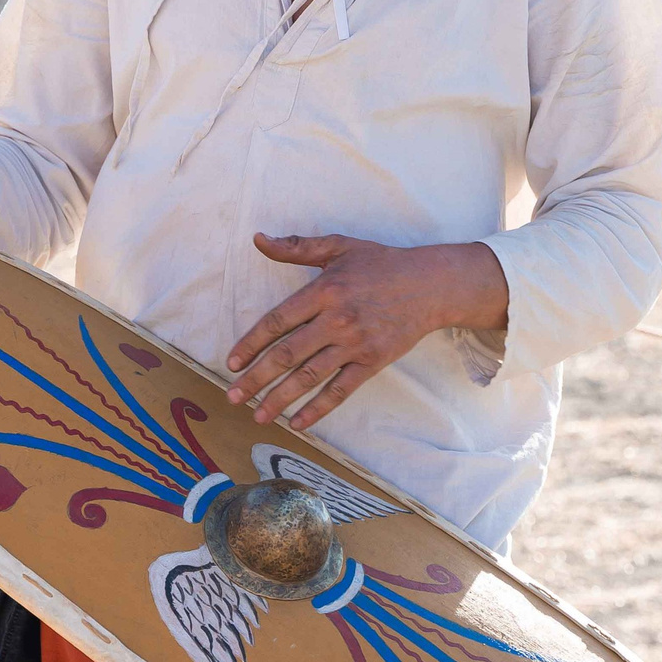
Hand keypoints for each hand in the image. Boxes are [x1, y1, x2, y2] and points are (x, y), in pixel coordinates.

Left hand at [225, 234, 507, 430]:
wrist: (430, 285)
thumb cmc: (381, 264)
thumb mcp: (339, 247)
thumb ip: (297, 247)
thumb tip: (258, 239)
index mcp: (324, 290)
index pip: (278, 321)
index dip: (251, 343)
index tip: (231, 362)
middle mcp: (337, 319)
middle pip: (287, 355)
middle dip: (257, 379)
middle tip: (233, 397)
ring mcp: (356, 344)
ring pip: (310, 377)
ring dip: (281, 399)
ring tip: (258, 415)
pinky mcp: (373, 362)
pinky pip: (341, 390)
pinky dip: (318, 408)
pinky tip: (298, 422)